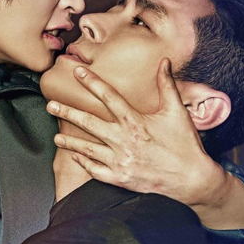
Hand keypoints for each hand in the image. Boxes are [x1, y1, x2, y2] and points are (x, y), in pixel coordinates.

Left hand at [49, 59, 240, 221]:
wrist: (193, 181)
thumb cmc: (185, 145)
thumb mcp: (177, 112)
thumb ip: (167, 85)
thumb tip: (164, 62)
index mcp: (135, 121)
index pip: (108, 97)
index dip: (92, 82)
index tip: (78, 72)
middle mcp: (123, 140)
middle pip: (89, 122)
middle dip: (67, 112)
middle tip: (50, 105)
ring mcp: (119, 161)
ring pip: (87, 148)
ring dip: (69, 141)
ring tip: (55, 135)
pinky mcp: (119, 178)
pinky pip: (95, 170)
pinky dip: (84, 163)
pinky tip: (75, 157)